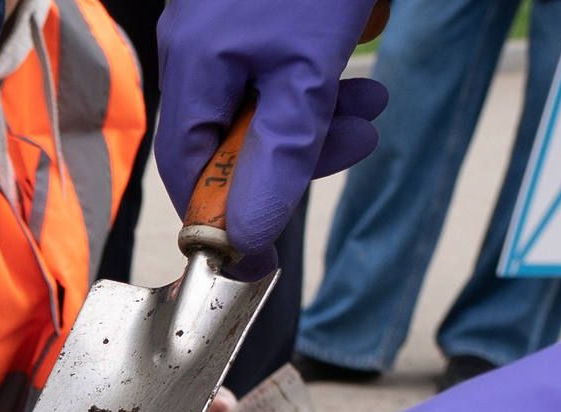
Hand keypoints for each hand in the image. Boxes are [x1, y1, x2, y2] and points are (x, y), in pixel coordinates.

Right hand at [156, 0, 386, 277]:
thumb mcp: (309, 74)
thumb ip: (280, 160)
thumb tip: (245, 239)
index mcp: (193, 69)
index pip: (188, 172)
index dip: (227, 212)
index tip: (272, 238)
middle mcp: (195, 46)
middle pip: (231, 135)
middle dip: (299, 150)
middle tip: (359, 138)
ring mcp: (221, 22)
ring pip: (264, 94)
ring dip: (321, 110)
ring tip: (372, 99)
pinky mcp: (252, 4)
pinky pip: (279, 55)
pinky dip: (318, 64)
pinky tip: (353, 41)